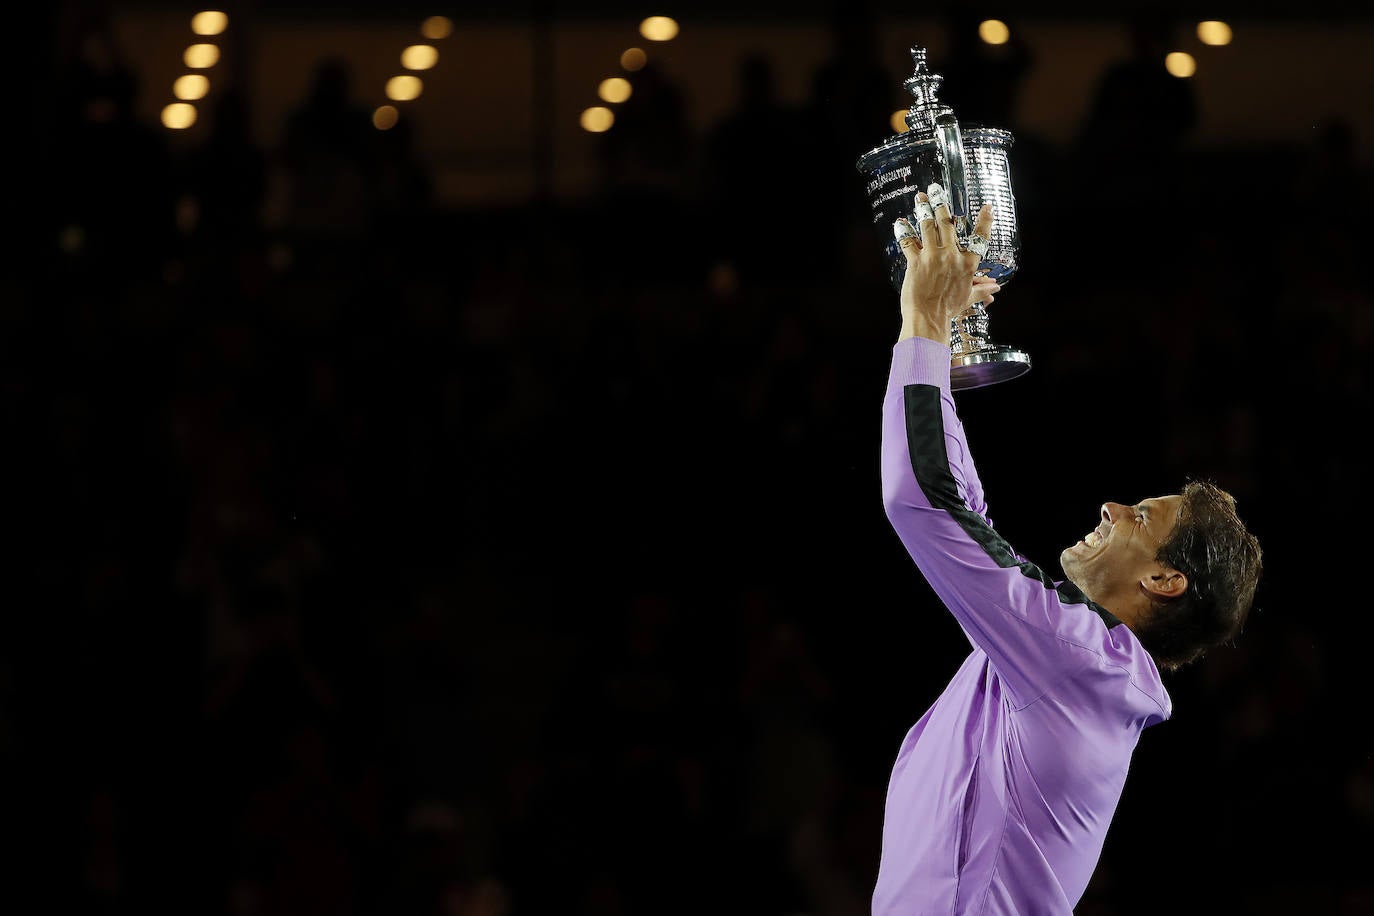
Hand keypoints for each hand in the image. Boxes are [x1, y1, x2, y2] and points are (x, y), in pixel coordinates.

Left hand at [893, 185, 995, 344]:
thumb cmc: (949, 310)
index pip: (980, 238)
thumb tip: (996, 289)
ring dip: (923, 210)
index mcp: (967, 264)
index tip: (986, 207)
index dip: (984, 221)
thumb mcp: (968, 298)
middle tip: (935, 190)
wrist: (928, 318)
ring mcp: (933, 256)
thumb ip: (982, 290)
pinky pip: (908, 241)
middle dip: (941, 205)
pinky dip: (903, 231)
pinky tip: (900, 222)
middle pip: (948, 224)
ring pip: (928, 226)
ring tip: (919, 198)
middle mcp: (951, 255)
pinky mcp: (915, 261)